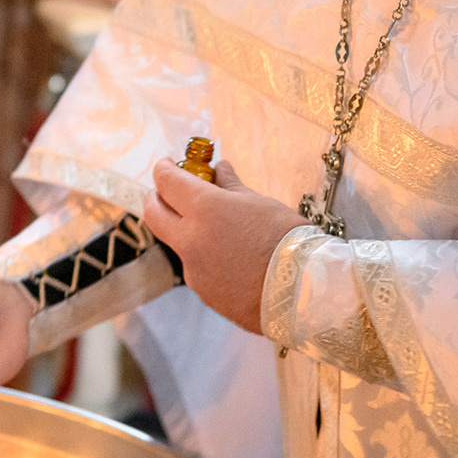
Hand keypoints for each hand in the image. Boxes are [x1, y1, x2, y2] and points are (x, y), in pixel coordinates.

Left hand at [144, 159, 301, 334]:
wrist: (304, 292)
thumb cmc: (287, 240)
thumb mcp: (259, 204)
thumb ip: (231, 186)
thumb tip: (219, 169)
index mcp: (204, 210)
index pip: (167, 182)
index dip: (164, 169)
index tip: (168, 165)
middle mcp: (191, 239)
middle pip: (154, 213)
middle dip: (157, 198)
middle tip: (169, 192)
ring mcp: (194, 269)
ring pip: (177, 243)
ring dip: (185, 230)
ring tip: (215, 227)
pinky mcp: (204, 292)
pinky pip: (197, 268)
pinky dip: (205, 257)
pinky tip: (230, 257)